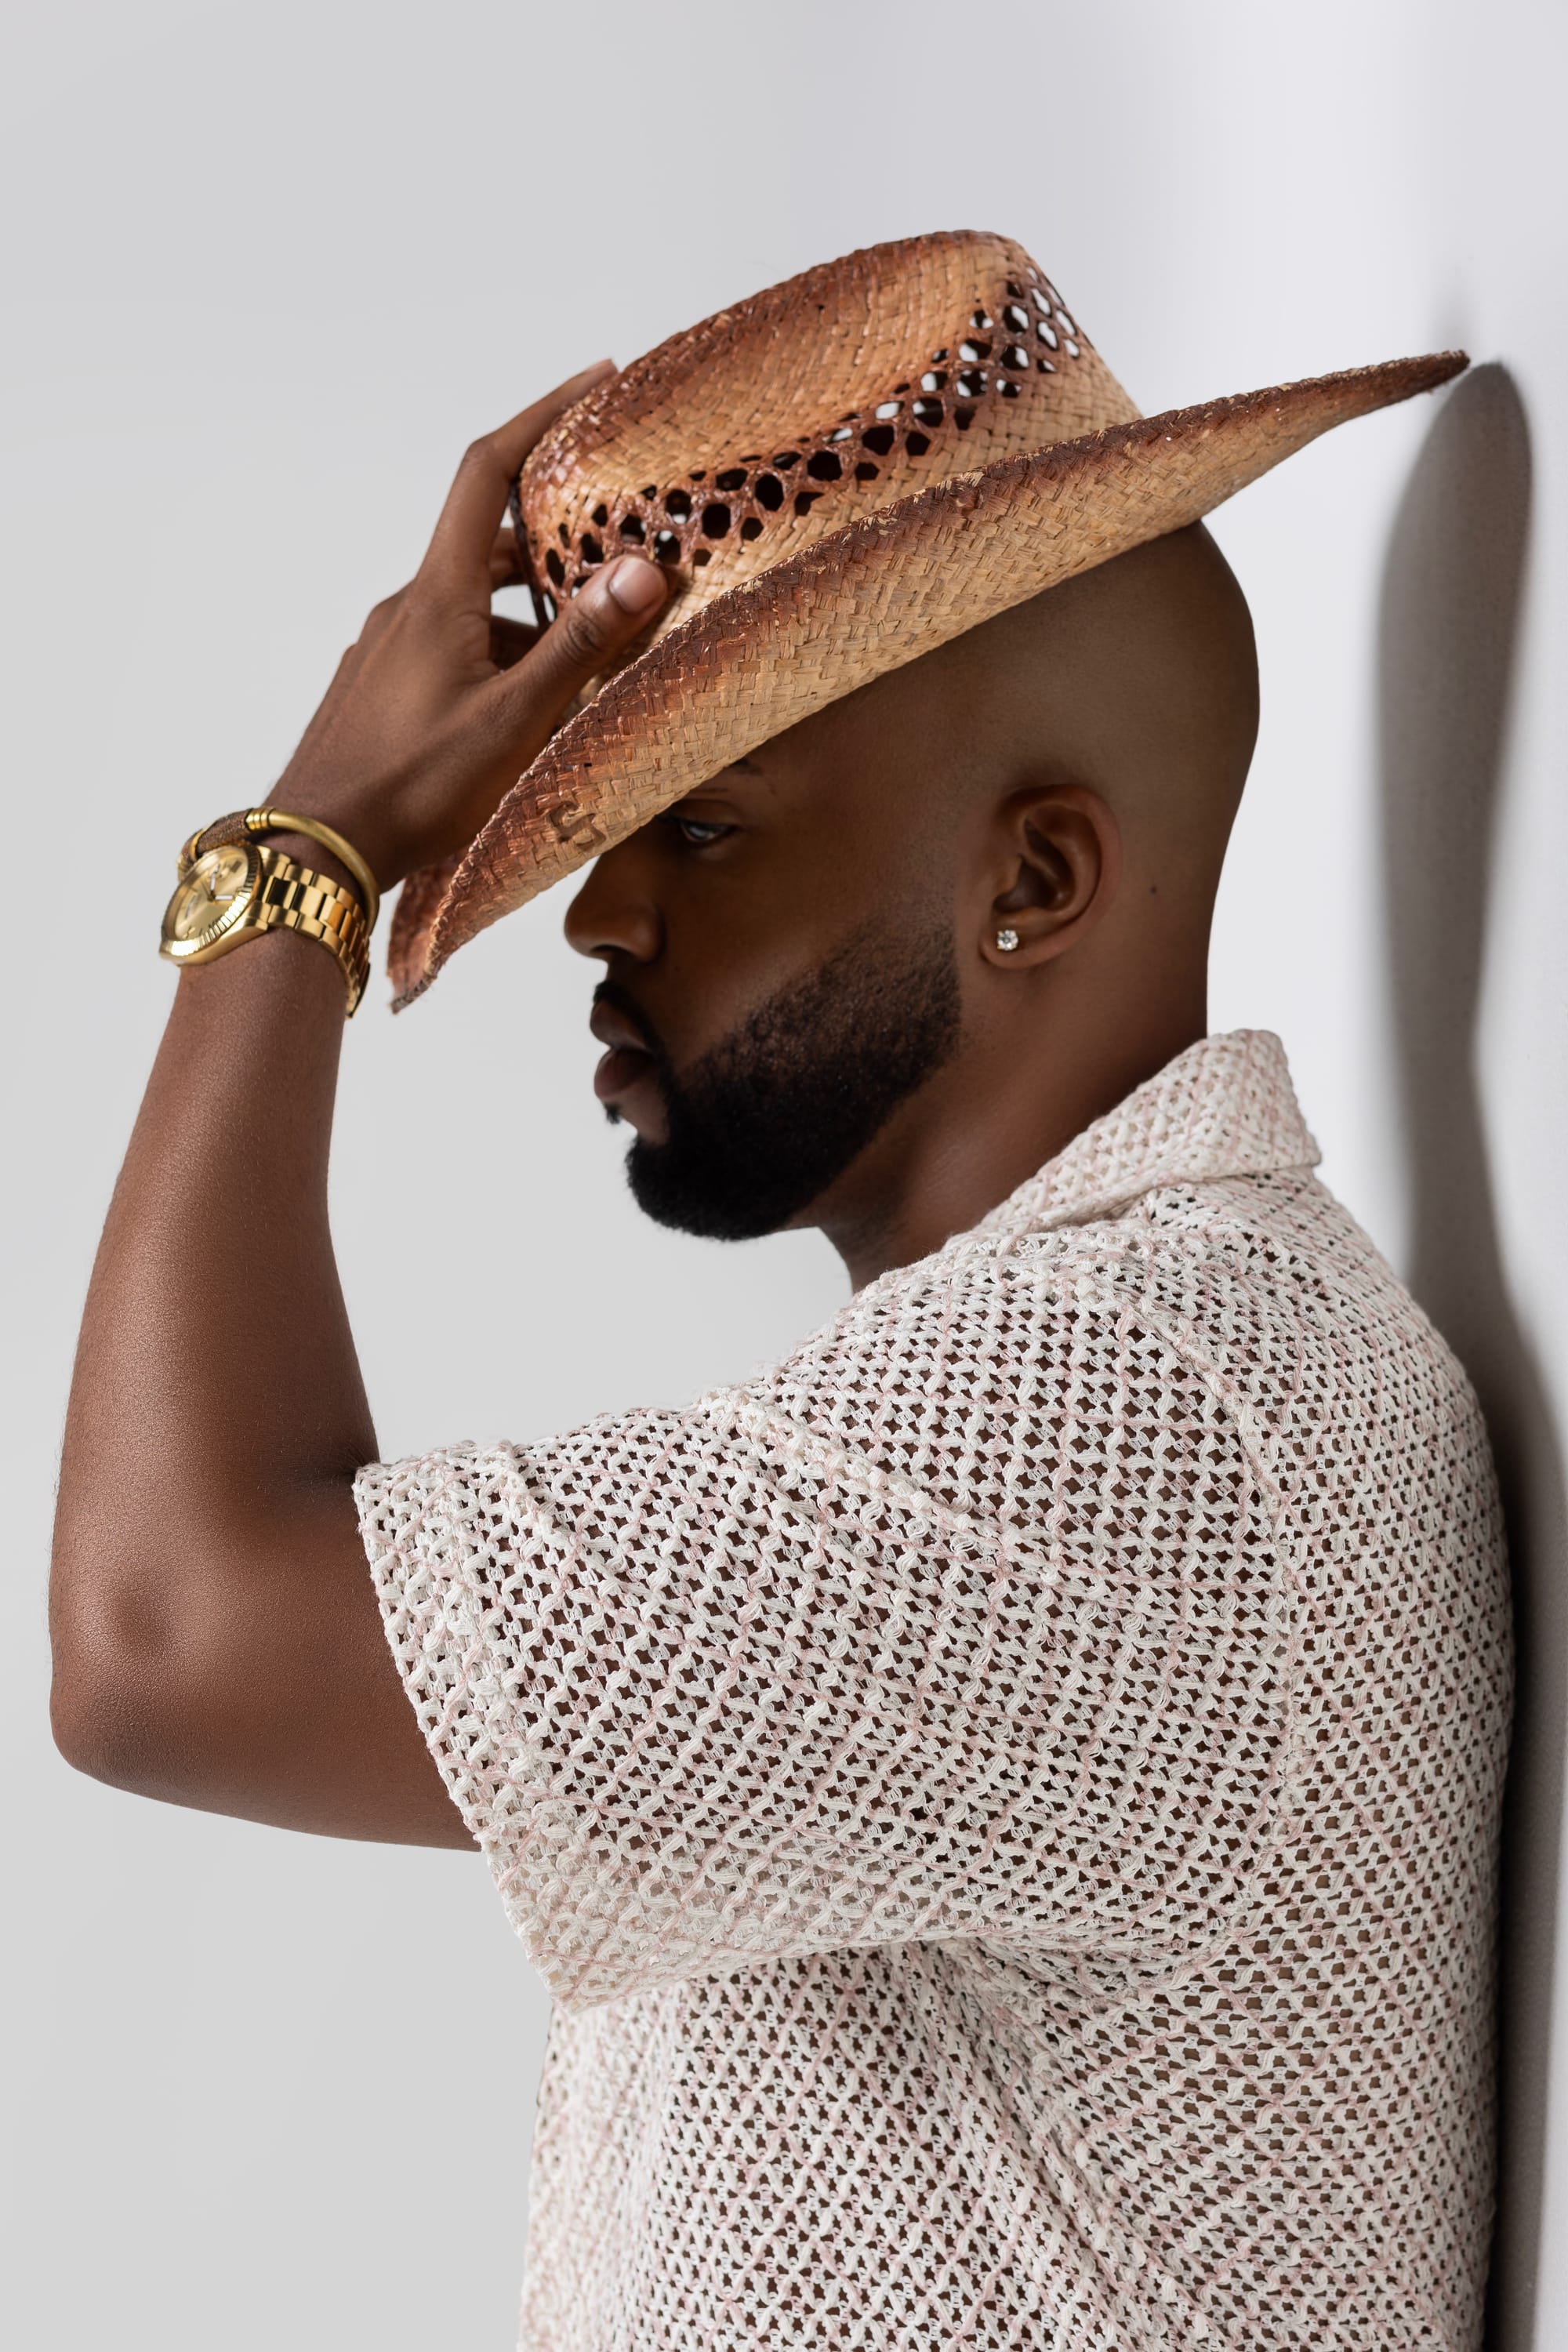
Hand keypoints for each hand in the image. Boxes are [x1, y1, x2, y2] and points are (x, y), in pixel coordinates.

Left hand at [271, 363, 667, 889]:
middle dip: (557, 541)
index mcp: (437, 596)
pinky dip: (500, 657)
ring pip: (474, 606)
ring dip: (533, 618)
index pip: (487, 471)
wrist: (316, 852)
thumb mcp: (512, 721)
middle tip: (619, 551)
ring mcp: (390, 649)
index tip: (596, 380)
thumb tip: (640, 573)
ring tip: (589, 660)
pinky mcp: (384, 691)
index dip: (542, 414)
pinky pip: (453, 648)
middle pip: (488, 542)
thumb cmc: (409, 791)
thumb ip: (577, 647)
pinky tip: (531, 712)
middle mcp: (408, 608)